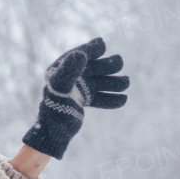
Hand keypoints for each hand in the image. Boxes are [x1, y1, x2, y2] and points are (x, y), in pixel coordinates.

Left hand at [21, 37, 128, 159]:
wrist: (53, 133)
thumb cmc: (54, 107)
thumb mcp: (60, 87)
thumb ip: (70, 70)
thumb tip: (81, 53)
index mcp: (61, 69)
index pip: (80, 54)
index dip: (92, 48)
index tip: (102, 45)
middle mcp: (71, 77)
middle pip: (96, 66)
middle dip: (108, 65)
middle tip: (118, 65)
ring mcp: (78, 89)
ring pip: (102, 82)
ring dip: (115, 82)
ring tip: (126, 82)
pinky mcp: (83, 101)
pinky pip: (101, 97)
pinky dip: (112, 99)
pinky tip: (123, 99)